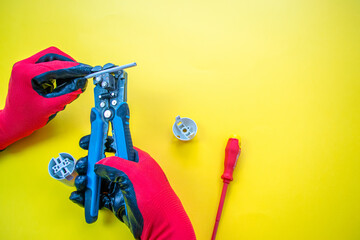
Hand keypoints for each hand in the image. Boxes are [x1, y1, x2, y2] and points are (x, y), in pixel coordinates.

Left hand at [0, 47, 91, 149]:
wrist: (14, 122)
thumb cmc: (26, 117)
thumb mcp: (50, 107)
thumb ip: (68, 94)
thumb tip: (81, 84)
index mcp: (26, 73)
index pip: (56, 66)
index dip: (74, 69)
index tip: (86, 71)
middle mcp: (24, 66)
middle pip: (53, 55)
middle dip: (69, 64)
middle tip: (81, 73)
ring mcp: (25, 67)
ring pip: (51, 58)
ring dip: (63, 67)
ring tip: (71, 80)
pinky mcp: (28, 70)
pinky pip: (46, 63)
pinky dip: (57, 70)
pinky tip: (61, 82)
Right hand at [70, 138, 195, 239]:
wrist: (160, 225)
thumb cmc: (155, 198)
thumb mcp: (133, 174)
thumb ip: (114, 164)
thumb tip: (99, 163)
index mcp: (137, 160)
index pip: (118, 145)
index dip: (103, 142)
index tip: (89, 142)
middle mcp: (130, 172)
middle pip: (105, 163)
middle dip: (90, 164)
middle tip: (81, 167)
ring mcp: (124, 187)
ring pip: (100, 181)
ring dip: (87, 181)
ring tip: (80, 184)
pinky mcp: (119, 202)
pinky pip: (100, 196)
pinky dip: (89, 196)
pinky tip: (80, 196)